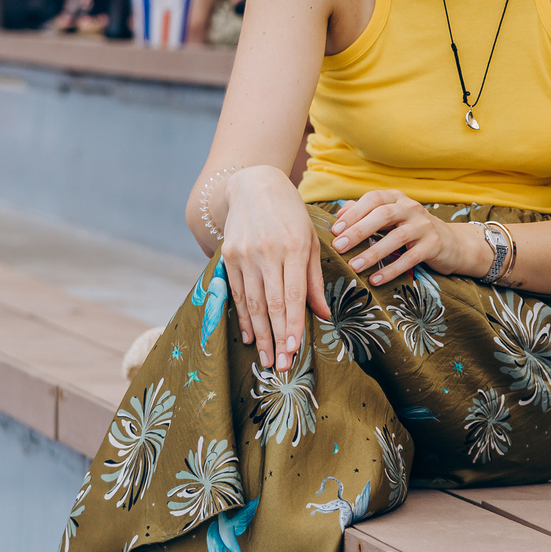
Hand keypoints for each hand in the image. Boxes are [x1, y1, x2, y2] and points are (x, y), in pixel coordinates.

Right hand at [217, 166, 330, 371]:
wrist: (253, 186)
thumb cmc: (291, 215)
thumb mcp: (310, 241)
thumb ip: (314, 279)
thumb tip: (321, 314)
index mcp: (292, 248)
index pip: (292, 295)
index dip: (292, 324)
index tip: (294, 349)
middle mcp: (266, 253)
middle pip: (270, 304)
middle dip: (276, 338)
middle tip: (280, 365)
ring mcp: (244, 255)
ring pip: (251, 302)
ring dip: (260, 334)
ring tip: (266, 359)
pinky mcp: (228, 257)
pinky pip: (236, 293)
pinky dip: (243, 317)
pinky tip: (250, 336)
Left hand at [329, 188, 459, 287]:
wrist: (452, 243)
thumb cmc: (412, 230)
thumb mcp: (390, 219)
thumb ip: (366, 213)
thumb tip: (340, 216)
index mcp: (397, 199)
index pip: (373, 199)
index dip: (353, 213)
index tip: (335, 231)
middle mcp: (412, 208)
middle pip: (383, 214)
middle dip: (358, 231)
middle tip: (338, 247)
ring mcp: (425, 226)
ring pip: (397, 237)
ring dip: (373, 253)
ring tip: (354, 266)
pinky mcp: (434, 245)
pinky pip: (411, 258)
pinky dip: (391, 269)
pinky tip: (375, 279)